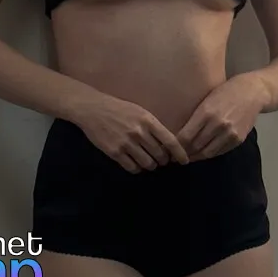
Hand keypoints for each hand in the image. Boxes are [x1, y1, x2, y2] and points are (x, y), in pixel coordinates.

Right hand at [75, 93, 189, 173]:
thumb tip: (165, 143)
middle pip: (160, 155)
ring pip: (147, 163)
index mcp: (147, 120)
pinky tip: (135, 163)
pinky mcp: (115, 152)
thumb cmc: (118, 108)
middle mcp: (139, 132)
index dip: (179, 153)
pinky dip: (137, 168)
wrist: (93, 108)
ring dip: (151, 165)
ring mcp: (126, 143)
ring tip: (148, 162)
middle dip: (163, 160)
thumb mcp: (138, 110)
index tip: (185, 161)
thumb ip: (152, 125)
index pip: (170, 140)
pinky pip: (132, 168)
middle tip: (161, 159)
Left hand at [176, 74, 265, 161]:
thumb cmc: (225, 91)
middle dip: (184, 153)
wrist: (252, 92)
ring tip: (187, 158)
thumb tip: (180, 133)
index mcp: (206, 112)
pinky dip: (209, 155)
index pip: (185, 136)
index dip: (176, 145)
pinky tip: (202, 154)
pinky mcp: (238, 140)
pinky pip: (219, 152)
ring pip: (207, 152)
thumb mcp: (206, 99)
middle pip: (195, 146)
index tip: (169, 148)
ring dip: (196, 157)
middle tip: (175, 156)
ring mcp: (229, 134)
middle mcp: (217, 124)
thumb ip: (195, 116)